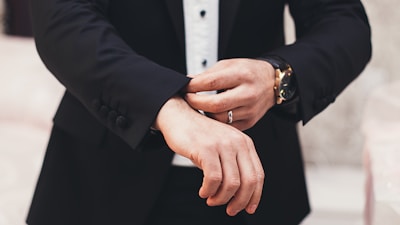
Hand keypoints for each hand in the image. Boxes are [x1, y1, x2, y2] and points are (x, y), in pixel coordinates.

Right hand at [154, 96, 264, 215]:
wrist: (178, 116)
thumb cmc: (199, 135)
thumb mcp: (223, 146)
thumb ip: (234, 164)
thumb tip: (239, 195)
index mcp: (245, 143)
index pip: (258, 175)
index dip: (255, 196)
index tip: (248, 209)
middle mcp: (237, 143)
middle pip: (248, 181)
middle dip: (240, 202)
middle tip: (230, 210)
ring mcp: (222, 145)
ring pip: (231, 183)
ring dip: (221, 198)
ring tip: (211, 199)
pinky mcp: (206, 149)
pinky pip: (213, 179)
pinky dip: (209, 190)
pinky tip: (203, 191)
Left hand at [185, 58, 274, 130]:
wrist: (272, 83)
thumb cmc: (249, 72)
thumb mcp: (230, 64)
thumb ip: (209, 74)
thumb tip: (188, 81)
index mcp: (242, 75)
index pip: (212, 82)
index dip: (194, 86)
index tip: (185, 87)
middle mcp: (248, 94)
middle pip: (215, 105)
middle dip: (195, 102)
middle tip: (187, 98)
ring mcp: (250, 110)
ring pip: (219, 118)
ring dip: (204, 113)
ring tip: (198, 106)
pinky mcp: (250, 121)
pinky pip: (227, 126)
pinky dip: (216, 121)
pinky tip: (210, 113)